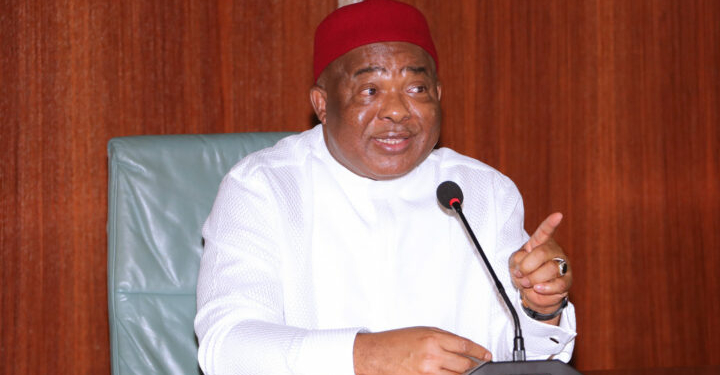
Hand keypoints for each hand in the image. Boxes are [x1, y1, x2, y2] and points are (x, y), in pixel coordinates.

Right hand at [353, 327, 491, 374]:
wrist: (376, 355)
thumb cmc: (396, 342)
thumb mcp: (421, 332)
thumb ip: (443, 338)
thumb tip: (462, 346)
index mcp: (433, 339)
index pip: (465, 345)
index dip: (479, 351)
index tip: (486, 355)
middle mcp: (433, 356)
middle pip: (465, 364)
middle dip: (475, 365)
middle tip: (479, 365)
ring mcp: (428, 372)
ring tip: (467, 373)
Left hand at [509, 213, 571, 321]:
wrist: (531, 292)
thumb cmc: (523, 273)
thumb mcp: (514, 263)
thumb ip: (518, 260)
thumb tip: (528, 269)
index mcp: (540, 243)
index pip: (545, 231)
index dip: (551, 223)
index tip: (558, 215)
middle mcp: (554, 251)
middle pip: (541, 253)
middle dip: (527, 267)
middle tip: (521, 275)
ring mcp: (563, 266)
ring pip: (550, 269)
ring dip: (533, 279)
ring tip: (528, 283)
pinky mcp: (567, 282)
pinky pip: (557, 285)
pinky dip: (545, 288)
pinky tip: (538, 288)